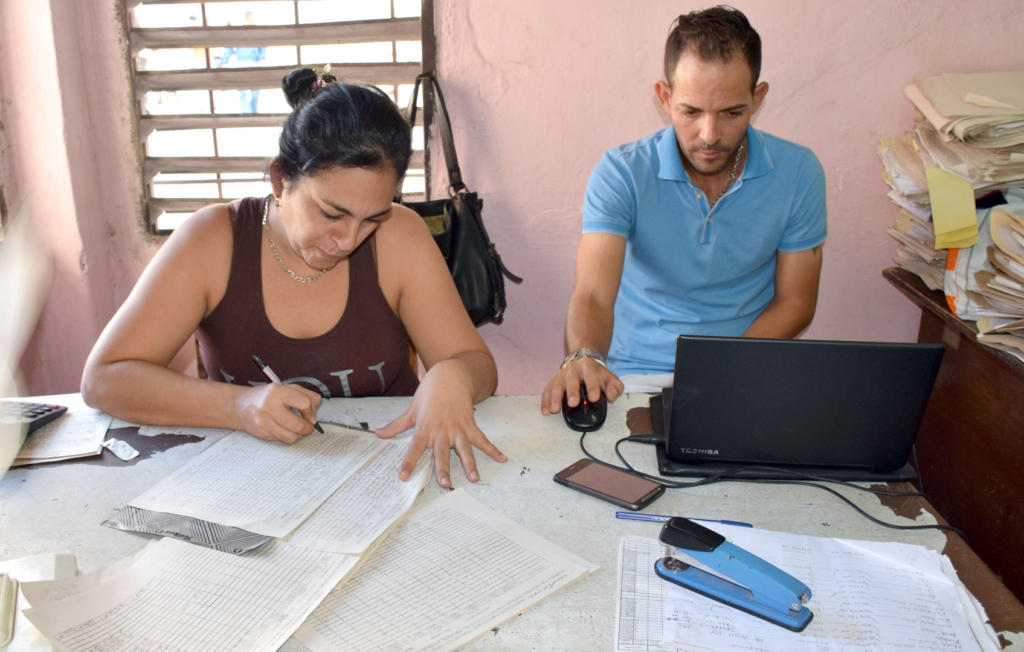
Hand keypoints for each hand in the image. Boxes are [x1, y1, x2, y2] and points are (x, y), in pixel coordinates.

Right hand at [234, 382, 322, 443]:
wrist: (241, 406)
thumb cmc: (268, 396)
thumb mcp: (287, 388)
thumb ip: (307, 395)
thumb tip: (315, 412)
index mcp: (277, 391)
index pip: (305, 403)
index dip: (311, 411)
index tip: (310, 413)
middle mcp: (268, 406)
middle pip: (299, 424)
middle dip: (308, 427)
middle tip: (308, 425)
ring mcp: (263, 421)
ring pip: (292, 436)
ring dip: (299, 434)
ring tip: (298, 428)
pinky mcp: (261, 433)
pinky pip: (283, 440)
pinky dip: (288, 436)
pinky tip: (285, 429)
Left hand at [376, 361, 505, 487]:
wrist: (449, 375)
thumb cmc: (428, 393)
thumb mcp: (411, 409)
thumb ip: (396, 425)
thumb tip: (378, 434)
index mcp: (424, 428)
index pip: (414, 449)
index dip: (408, 463)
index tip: (403, 476)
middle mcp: (441, 431)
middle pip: (442, 453)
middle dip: (443, 469)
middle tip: (445, 484)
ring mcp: (457, 428)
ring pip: (464, 449)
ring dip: (470, 464)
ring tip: (474, 478)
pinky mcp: (470, 424)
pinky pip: (482, 439)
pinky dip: (493, 449)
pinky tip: (502, 459)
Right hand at [541, 357, 623, 414]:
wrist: (583, 359)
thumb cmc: (596, 372)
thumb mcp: (610, 377)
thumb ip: (615, 387)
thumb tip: (611, 397)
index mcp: (588, 367)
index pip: (591, 376)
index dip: (592, 387)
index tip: (594, 398)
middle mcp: (573, 369)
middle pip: (571, 379)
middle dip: (571, 391)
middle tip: (573, 403)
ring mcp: (562, 375)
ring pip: (557, 385)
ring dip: (555, 397)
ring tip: (555, 409)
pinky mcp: (554, 381)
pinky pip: (548, 390)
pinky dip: (545, 401)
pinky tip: (545, 410)